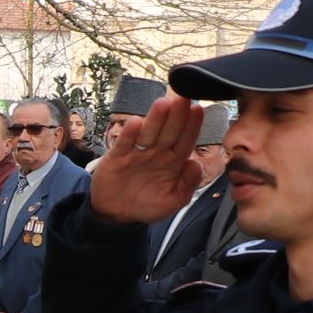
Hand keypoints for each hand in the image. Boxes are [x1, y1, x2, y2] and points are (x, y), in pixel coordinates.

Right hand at [88, 95, 206, 224]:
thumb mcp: (172, 201)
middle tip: (183, 99)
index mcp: (173, 162)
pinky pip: (124, 143)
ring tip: (163, 103)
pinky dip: (129, 134)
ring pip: (148, 133)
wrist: (115, 213)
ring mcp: (137, 153)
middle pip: (169, 132)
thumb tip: (196, 164)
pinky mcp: (118, 156)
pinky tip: (135, 122)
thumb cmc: (147, 205)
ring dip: (155, 119)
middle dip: (177, 115)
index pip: (185, 141)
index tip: (197, 111)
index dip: (192, 126)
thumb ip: (188, 185)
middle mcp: (157, 153)